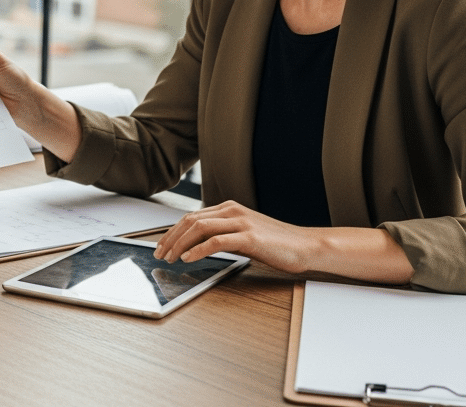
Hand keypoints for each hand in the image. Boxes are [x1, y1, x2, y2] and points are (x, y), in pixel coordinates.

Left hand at [152, 200, 315, 272]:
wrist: (306, 246)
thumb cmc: (277, 243)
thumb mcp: (243, 235)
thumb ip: (223, 235)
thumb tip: (197, 245)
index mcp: (229, 208)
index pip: (192, 217)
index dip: (173, 231)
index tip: (162, 245)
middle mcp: (232, 211)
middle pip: (190, 220)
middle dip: (171, 238)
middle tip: (160, 253)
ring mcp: (241, 222)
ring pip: (199, 228)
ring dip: (179, 244)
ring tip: (170, 258)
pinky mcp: (249, 237)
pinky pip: (215, 241)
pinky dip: (198, 249)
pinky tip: (188, 258)